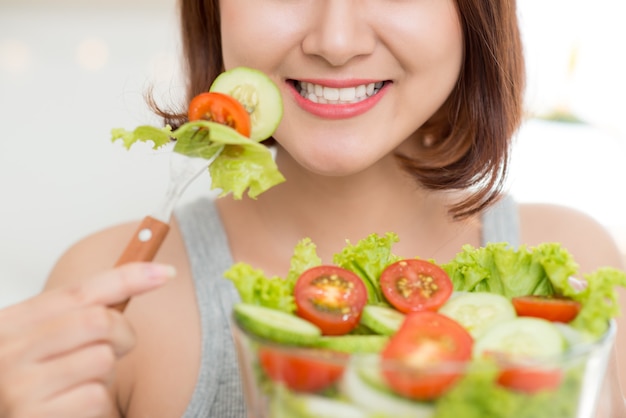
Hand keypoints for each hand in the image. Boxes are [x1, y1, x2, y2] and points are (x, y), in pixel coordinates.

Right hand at [0, 262, 174, 417]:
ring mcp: (19, 386)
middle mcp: (9, 350)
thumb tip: (146, 274)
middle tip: (115, 349)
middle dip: (122, 334)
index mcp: (11, 322)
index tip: (165, 272)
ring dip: (106, 375)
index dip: (128, 278)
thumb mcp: (45, 339)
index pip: (79, 291)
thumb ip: (81, 311)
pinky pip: (96, 397)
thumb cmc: (33, 381)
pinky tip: (73, 408)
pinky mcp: (33, 417)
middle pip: (98, 321)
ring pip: (103, 360)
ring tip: (81, 384)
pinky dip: (95, 404)